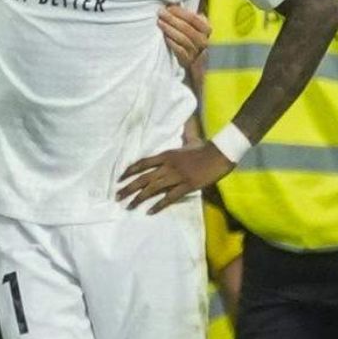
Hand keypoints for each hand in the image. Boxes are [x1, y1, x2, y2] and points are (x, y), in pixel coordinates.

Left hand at [117, 142, 232, 212]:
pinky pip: (169, 197)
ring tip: (128, 206)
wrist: (220, 153)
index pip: (143, 163)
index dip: (130, 171)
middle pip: (143, 177)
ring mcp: (177, 176)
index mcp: (166, 154)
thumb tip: (183, 127)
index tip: (120, 179)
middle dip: (129, 187)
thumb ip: (183, 136)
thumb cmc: (206, 147)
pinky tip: (149, 211)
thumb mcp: (190, 140)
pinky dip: (159, 205)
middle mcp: (168, 166)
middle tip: (117, 196)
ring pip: (153, 188)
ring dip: (139, 198)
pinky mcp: (187, 186)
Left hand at [160, 4, 210, 71]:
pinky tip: (165, 36)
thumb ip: (190, 17)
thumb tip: (175, 4)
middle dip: (171, 19)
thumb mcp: (196, 27)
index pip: (193, 18)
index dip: (180, 12)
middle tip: (161, 13)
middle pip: (186, 27)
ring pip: (182, 38)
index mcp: (206, 29)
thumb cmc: (193, 39)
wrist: (197, 61)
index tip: (169, 8)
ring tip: (160, 22)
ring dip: (169, 29)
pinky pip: (179, 50)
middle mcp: (203, 40)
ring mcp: (196, 51)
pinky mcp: (188, 60)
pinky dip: (171, 42)